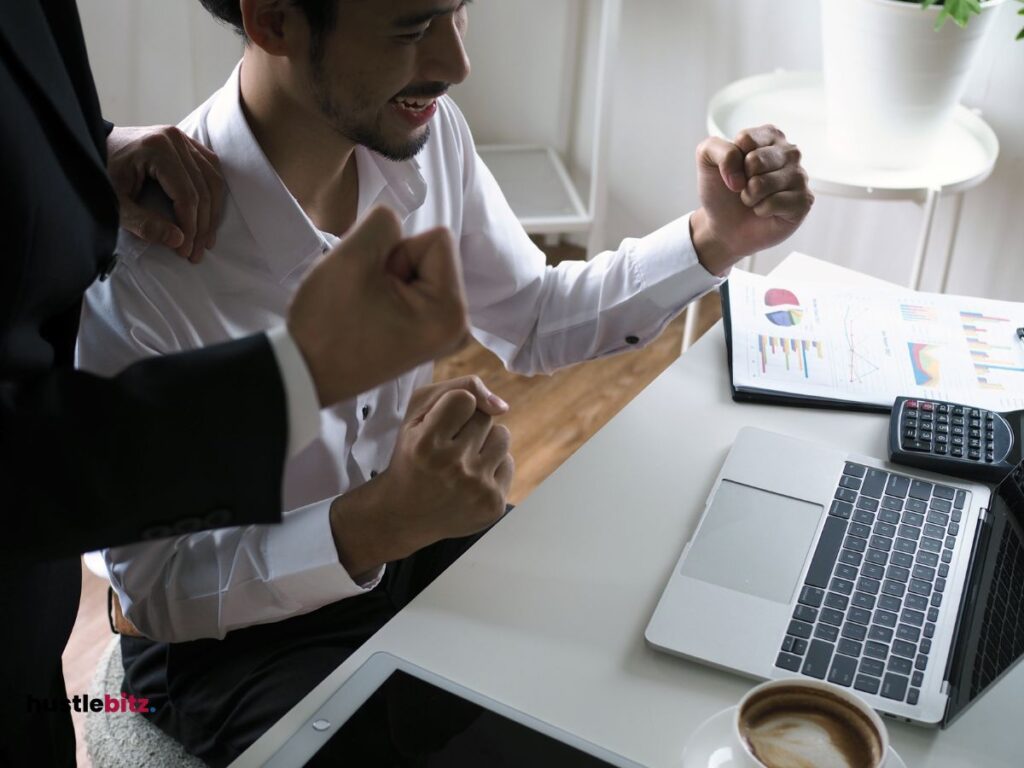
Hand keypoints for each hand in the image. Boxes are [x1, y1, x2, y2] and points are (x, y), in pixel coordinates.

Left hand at [106, 125, 224, 262]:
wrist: (95, 147)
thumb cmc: (102, 175)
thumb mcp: (116, 204)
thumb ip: (143, 223)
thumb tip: (178, 241)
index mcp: (156, 149)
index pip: (186, 194)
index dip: (190, 226)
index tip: (185, 251)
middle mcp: (174, 139)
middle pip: (203, 189)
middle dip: (202, 226)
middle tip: (196, 252)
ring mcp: (182, 138)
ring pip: (213, 180)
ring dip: (213, 213)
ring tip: (206, 239)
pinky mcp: (187, 142)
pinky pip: (211, 169)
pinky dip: (214, 193)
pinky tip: (210, 214)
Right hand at [288, 206, 469, 407]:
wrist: (307, 373)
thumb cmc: (327, 323)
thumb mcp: (353, 256)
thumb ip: (384, 222)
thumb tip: (398, 219)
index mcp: (452, 311)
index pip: (438, 238)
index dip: (398, 250)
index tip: (374, 284)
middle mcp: (460, 326)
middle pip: (433, 254)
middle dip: (396, 265)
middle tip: (366, 298)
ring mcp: (446, 334)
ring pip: (422, 269)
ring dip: (390, 279)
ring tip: (367, 308)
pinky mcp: (431, 335)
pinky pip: (417, 289)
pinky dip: (392, 293)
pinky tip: (373, 316)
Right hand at [328, 376, 513, 577]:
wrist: (404, 515)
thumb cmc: (412, 456)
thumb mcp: (416, 415)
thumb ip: (455, 390)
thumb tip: (502, 406)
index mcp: (426, 444)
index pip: (464, 398)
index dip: (455, 406)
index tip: (440, 424)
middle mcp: (451, 467)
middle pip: (485, 417)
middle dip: (468, 426)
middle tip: (447, 448)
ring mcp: (475, 488)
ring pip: (502, 436)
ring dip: (485, 444)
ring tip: (461, 462)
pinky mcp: (493, 504)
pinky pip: (508, 462)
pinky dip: (492, 467)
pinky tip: (470, 480)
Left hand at [690, 124, 813, 274]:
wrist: (725, 226)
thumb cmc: (721, 191)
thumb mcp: (706, 160)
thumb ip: (714, 148)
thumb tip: (740, 168)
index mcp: (770, 136)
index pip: (745, 140)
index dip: (731, 161)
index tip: (733, 171)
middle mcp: (790, 152)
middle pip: (755, 161)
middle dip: (741, 181)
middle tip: (744, 188)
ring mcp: (800, 176)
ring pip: (763, 184)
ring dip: (749, 197)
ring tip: (754, 200)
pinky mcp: (804, 200)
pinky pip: (774, 203)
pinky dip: (761, 210)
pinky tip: (765, 211)